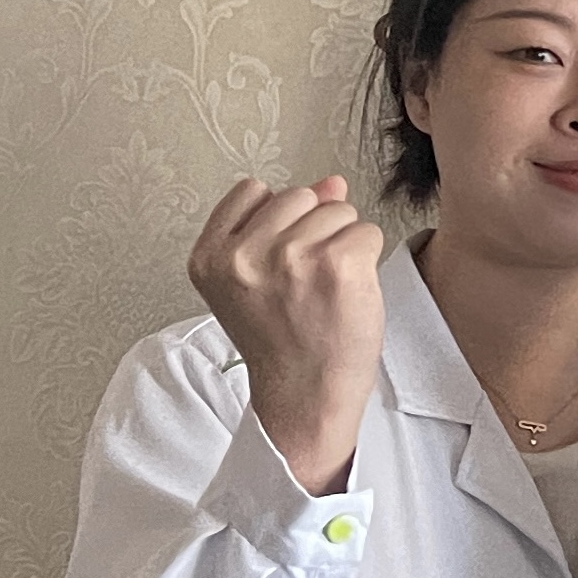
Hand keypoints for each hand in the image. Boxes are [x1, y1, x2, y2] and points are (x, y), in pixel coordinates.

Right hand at [187, 177, 385, 497]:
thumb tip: (331, 182)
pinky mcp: (335, 265)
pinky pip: (367, 232)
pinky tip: (350, 291)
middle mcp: (243, 254)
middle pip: (300, 195)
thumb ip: (282, 225)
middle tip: (310, 279)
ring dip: (344, 242)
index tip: (284, 260)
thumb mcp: (257, 280)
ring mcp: (289, 257)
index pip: (253, 191)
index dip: (281, 219)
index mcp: (210, 256)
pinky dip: (368, 258)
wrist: (305, 394)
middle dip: (316, 228)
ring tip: (328, 287)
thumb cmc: (284, 341)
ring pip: (338, 210)